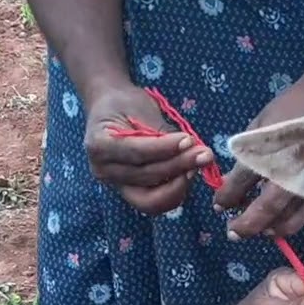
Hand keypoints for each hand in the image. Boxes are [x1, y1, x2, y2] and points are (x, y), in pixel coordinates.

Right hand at [85, 82, 215, 214]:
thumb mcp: (141, 108)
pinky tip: (188, 173)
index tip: (189, 140)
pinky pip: (153, 202)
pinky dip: (174, 191)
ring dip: (180, 182)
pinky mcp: (129, 192)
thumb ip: (163, 133)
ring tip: (198, 163)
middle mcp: (103, 170)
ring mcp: (114, 184)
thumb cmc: (125, 103)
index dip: (165, 149)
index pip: (137, 152)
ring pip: (151, 197)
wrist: (109, 107)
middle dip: (179, 165)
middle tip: (204, 154)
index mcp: (99, 144)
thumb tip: (195, 149)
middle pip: (147, 176)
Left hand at [213, 78, 303, 238]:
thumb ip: (248, 148)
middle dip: (246, 223)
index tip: (218, 205)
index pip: (243, 180)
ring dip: (270, 228)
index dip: (227, 196)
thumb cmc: (294, 106)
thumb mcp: (262, 121)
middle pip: (266, 207)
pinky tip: (281, 226)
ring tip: (258, 233)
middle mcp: (292, 170)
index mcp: (272, 150)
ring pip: (289, 216)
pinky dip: (293, 223)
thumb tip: (235, 176)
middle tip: (232, 233)